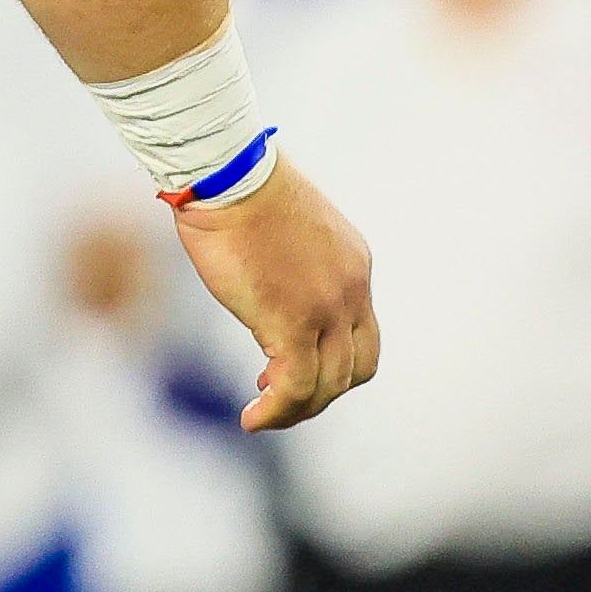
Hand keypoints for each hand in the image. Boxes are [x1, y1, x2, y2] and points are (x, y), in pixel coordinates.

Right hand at [175, 157, 378, 430]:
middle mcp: (352, 291)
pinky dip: (276, 411)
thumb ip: (292, 266)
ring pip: (328, 385)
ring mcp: (327, 308)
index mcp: (355, 266)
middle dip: (320, 392)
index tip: (288, 368)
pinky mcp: (293, 321)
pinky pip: (295, 386)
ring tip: (260, 415)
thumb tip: (269, 286)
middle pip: (355, 368)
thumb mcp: (285, 232)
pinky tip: (252, 417)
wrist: (229, 174)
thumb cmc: (240, 190)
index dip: (333, 363)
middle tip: (276, 395)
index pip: (361, 334)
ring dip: (295, 409)